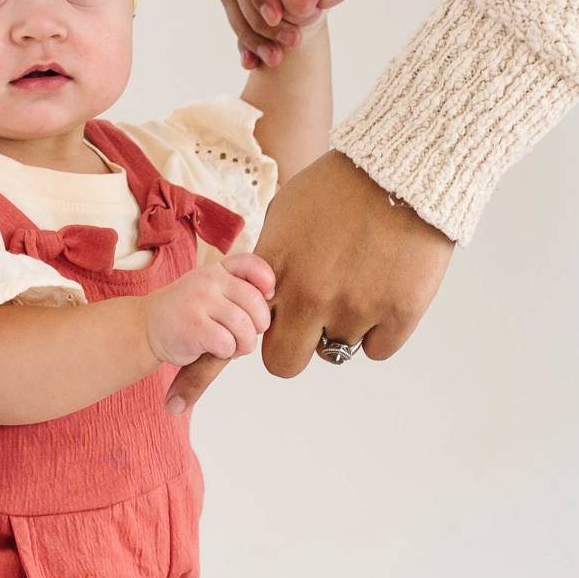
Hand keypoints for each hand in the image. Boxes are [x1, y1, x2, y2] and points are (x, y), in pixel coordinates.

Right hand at [146, 252, 275, 368]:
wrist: (147, 328)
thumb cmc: (189, 313)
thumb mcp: (210, 290)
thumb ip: (238, 287)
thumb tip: (271, 296)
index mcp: (217, 270)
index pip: (252, 264)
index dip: (267, 282)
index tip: (265, 298)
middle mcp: (209, 280)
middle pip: (256, 303)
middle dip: (259, 326)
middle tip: (247, 335)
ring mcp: (199, 301)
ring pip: (244, 326)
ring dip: (244, 344)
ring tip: (233, 346)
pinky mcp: (193, 325)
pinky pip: (227, 342)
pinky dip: (226, 352)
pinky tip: (215, 349)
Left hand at [165, 152, 451, 413]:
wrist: (405, 170)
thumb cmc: (341, 185)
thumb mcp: (286, 216)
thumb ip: (268, 262)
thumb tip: (264, 293)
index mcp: (276, 271)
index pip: (229, 335)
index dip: (199, 377)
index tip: (173, 407)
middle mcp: (312, 296)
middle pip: (284, 362)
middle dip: (293, 344)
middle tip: (311, 317)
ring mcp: (356, 306)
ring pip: (336, 350)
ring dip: (343, 325)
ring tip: (360, 278)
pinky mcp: (399, 312)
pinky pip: (377, 347)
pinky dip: (380, 326)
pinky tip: (386, 287)